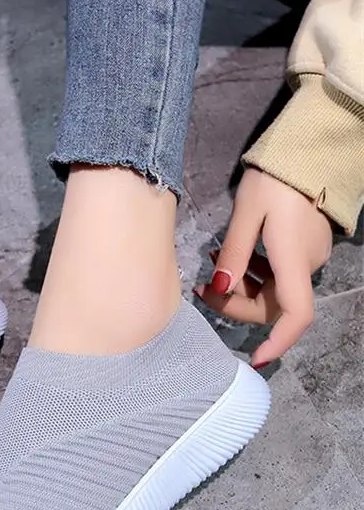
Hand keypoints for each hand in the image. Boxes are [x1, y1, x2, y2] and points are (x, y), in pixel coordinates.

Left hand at [193, 168, 331, 367]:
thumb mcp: (247, 214)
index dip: (278, 342)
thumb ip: (234, 254)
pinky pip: (276, 272)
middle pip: (273, 305)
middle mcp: (306, 264)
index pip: (295, 315)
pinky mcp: (302, 246)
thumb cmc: (275, 180)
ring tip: (211, 260)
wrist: (307, 151)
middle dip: (235, 303)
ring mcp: (307, 256)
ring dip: (241, 285)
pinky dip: (252, 271)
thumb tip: (220, 289)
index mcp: (294, 260)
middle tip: (202, 288)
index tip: (256, 358)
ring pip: (272, 289)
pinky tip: (230, 254)